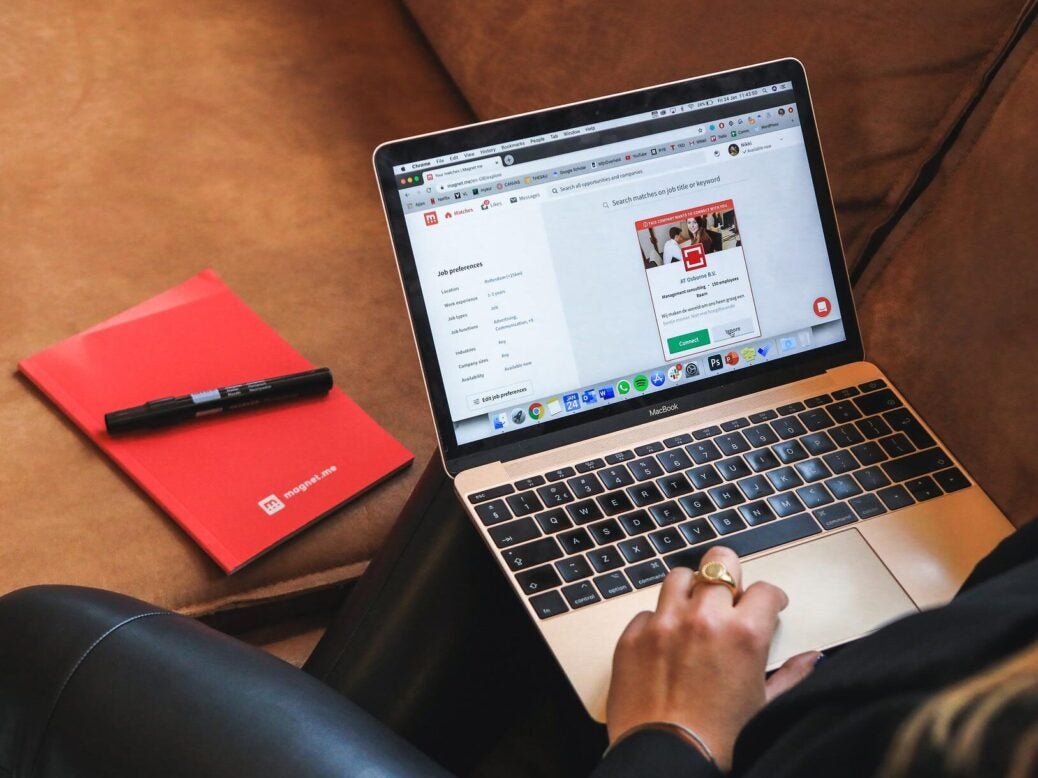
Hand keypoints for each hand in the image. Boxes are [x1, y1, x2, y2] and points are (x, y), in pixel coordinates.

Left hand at [606, 546, 819, 770]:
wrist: (666, 761)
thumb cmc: (719, 741)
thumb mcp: (766, 707)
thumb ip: (791, 675)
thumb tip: (812, 659)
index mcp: (743, 634)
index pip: (765, 590)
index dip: (771, 597)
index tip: (769, 604)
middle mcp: (703, 618)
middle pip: (719, 561)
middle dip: (729, 574)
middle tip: (730, 594)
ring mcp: (664, 623)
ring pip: (678, 576)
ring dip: (690, 589)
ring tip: (695, 610)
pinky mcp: (633, 636)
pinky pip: (647, 612)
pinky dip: (658, 621)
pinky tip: (666, 642)